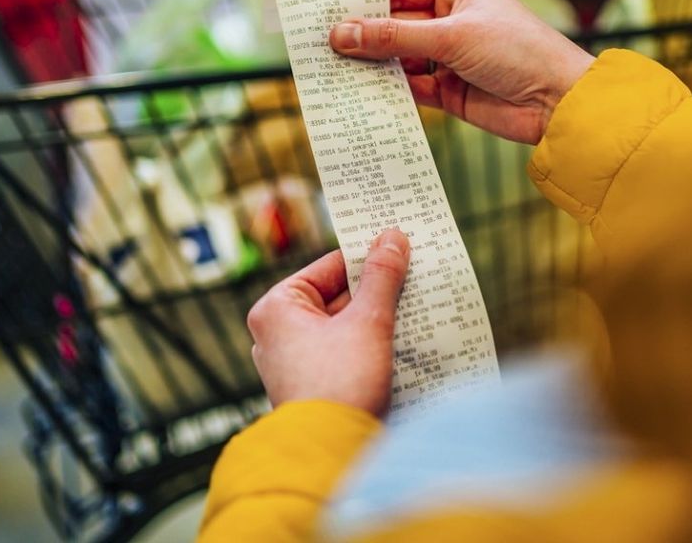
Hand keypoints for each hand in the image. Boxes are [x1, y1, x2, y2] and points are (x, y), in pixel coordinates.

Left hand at [246, 229, 410, 417]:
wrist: (332, 454)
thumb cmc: (339, 385)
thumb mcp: (368, 322)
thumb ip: (382, 277)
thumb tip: (392, 237)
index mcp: (276, 308)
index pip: (329, 266)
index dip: (367, 257)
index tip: (399, 248)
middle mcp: (276, 333)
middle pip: (336, 296)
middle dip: (376, 292)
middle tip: (414, 277)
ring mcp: (292, 363)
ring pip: (343, 326)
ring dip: (377, 319)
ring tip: (415, 309)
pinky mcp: (311, 387)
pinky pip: (343, 353)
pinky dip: (369, 346)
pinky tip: (402, 342)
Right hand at [329, 0, 594, 143]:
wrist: (558, 103)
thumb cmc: (517, 51)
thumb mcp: (451, 37)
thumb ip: (393, 38)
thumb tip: (341, 34)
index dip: (360, 0)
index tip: (322, 10)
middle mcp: (449, 18)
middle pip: (392, 25)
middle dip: (360, 36)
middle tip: (317, 46)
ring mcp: (448, 56)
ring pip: (397, 58)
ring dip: (370, 66)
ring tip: (330, 72)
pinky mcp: (448, 91)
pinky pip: (409, 87)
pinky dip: (388, 91)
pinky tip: (360, 94)